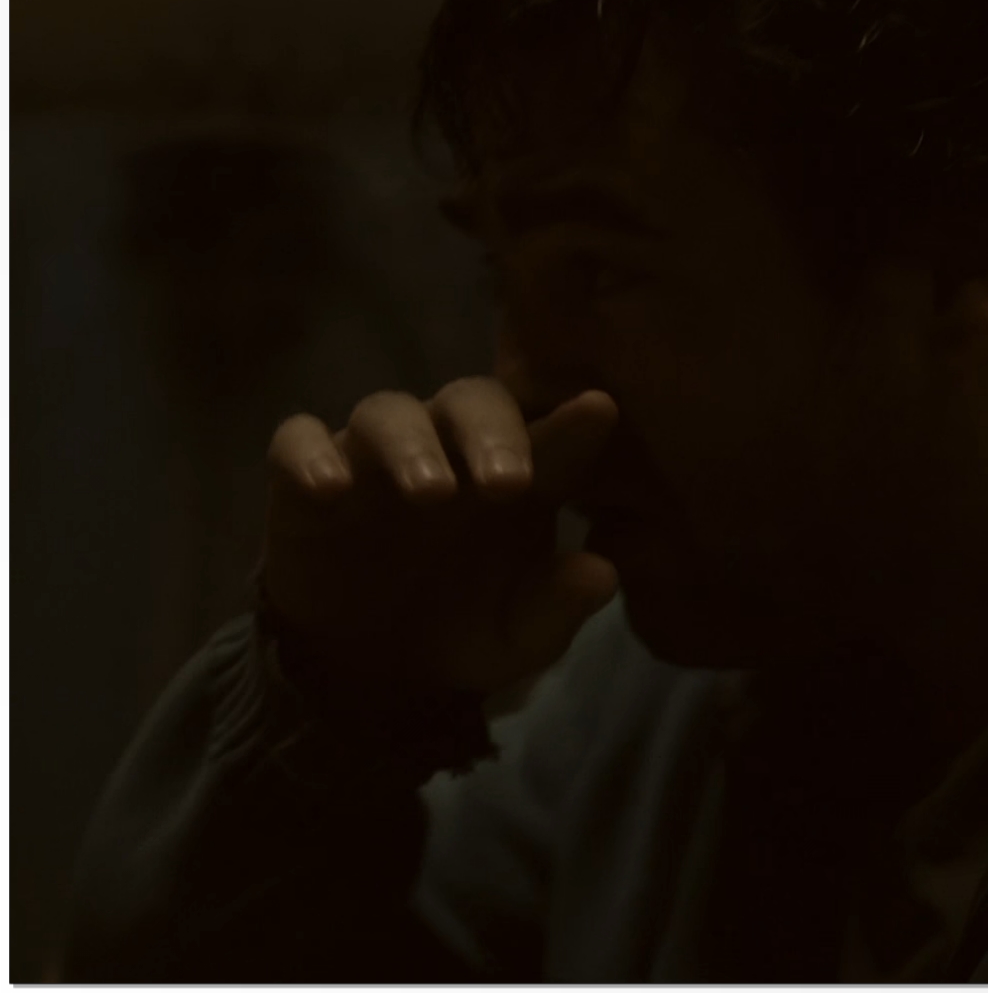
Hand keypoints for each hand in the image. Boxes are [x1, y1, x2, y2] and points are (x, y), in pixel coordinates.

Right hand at [262, 379, 620, 695]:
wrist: (372, 675)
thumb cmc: (465, 632)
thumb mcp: (517, 640)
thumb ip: (558, 607)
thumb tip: (602, 575)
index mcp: (519, 478)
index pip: (552, 435)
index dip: (574, 422)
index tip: (599, 410)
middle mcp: (451, 452)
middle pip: (471, 401)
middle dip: (491, 433)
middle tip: (507, 483)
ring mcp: (376, 460)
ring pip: (388, 411)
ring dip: (410, 444)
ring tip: (430, 493)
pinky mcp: (305, 482)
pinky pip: (296, 441)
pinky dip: (309, 454)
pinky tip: (330, 490)